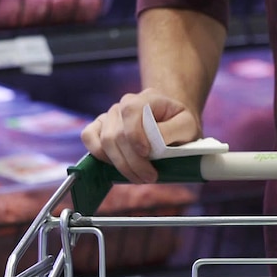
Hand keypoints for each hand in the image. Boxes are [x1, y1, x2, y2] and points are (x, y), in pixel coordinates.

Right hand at [81, 88, 202, 182]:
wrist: (171, 121)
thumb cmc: (179, 125)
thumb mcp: (187, 126)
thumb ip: (171, 131)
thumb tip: (153, 143)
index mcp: (146, 99)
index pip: (131, 112)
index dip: (135, 136)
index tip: (147, 155)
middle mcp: (124, 104)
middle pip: (117, 134)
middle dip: (132, 161)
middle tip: (149, 177)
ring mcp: (110, 114)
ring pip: (105, 142)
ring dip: (121, 165)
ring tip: (140, 177)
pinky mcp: (100, 126)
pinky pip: (89, 137)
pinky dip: (100, 155)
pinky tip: (117, 166)